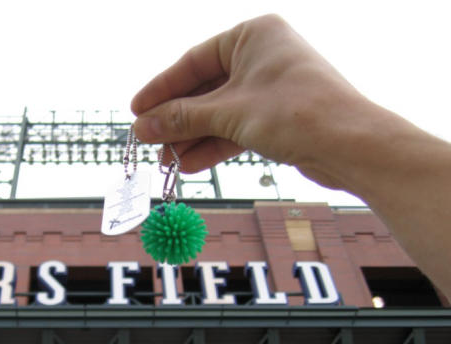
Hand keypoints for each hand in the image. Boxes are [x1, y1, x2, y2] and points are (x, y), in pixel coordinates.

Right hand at [131, 14, 368, 190]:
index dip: (161, 89)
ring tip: (165, 160)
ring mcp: (270, 87)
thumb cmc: (294, 113)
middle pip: (204, 89)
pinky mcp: (277, 116)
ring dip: (191, 137)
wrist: (350, 146)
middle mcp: (261, 55)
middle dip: (176, 120)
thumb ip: (180, 118)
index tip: (136, 112)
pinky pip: (235, 127)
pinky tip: (190, 164)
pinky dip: (213, 145)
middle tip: (148, 141)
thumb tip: (140, 127)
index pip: (193, 61)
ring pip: (219, 112)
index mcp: (251, 35)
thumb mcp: (228, 113)